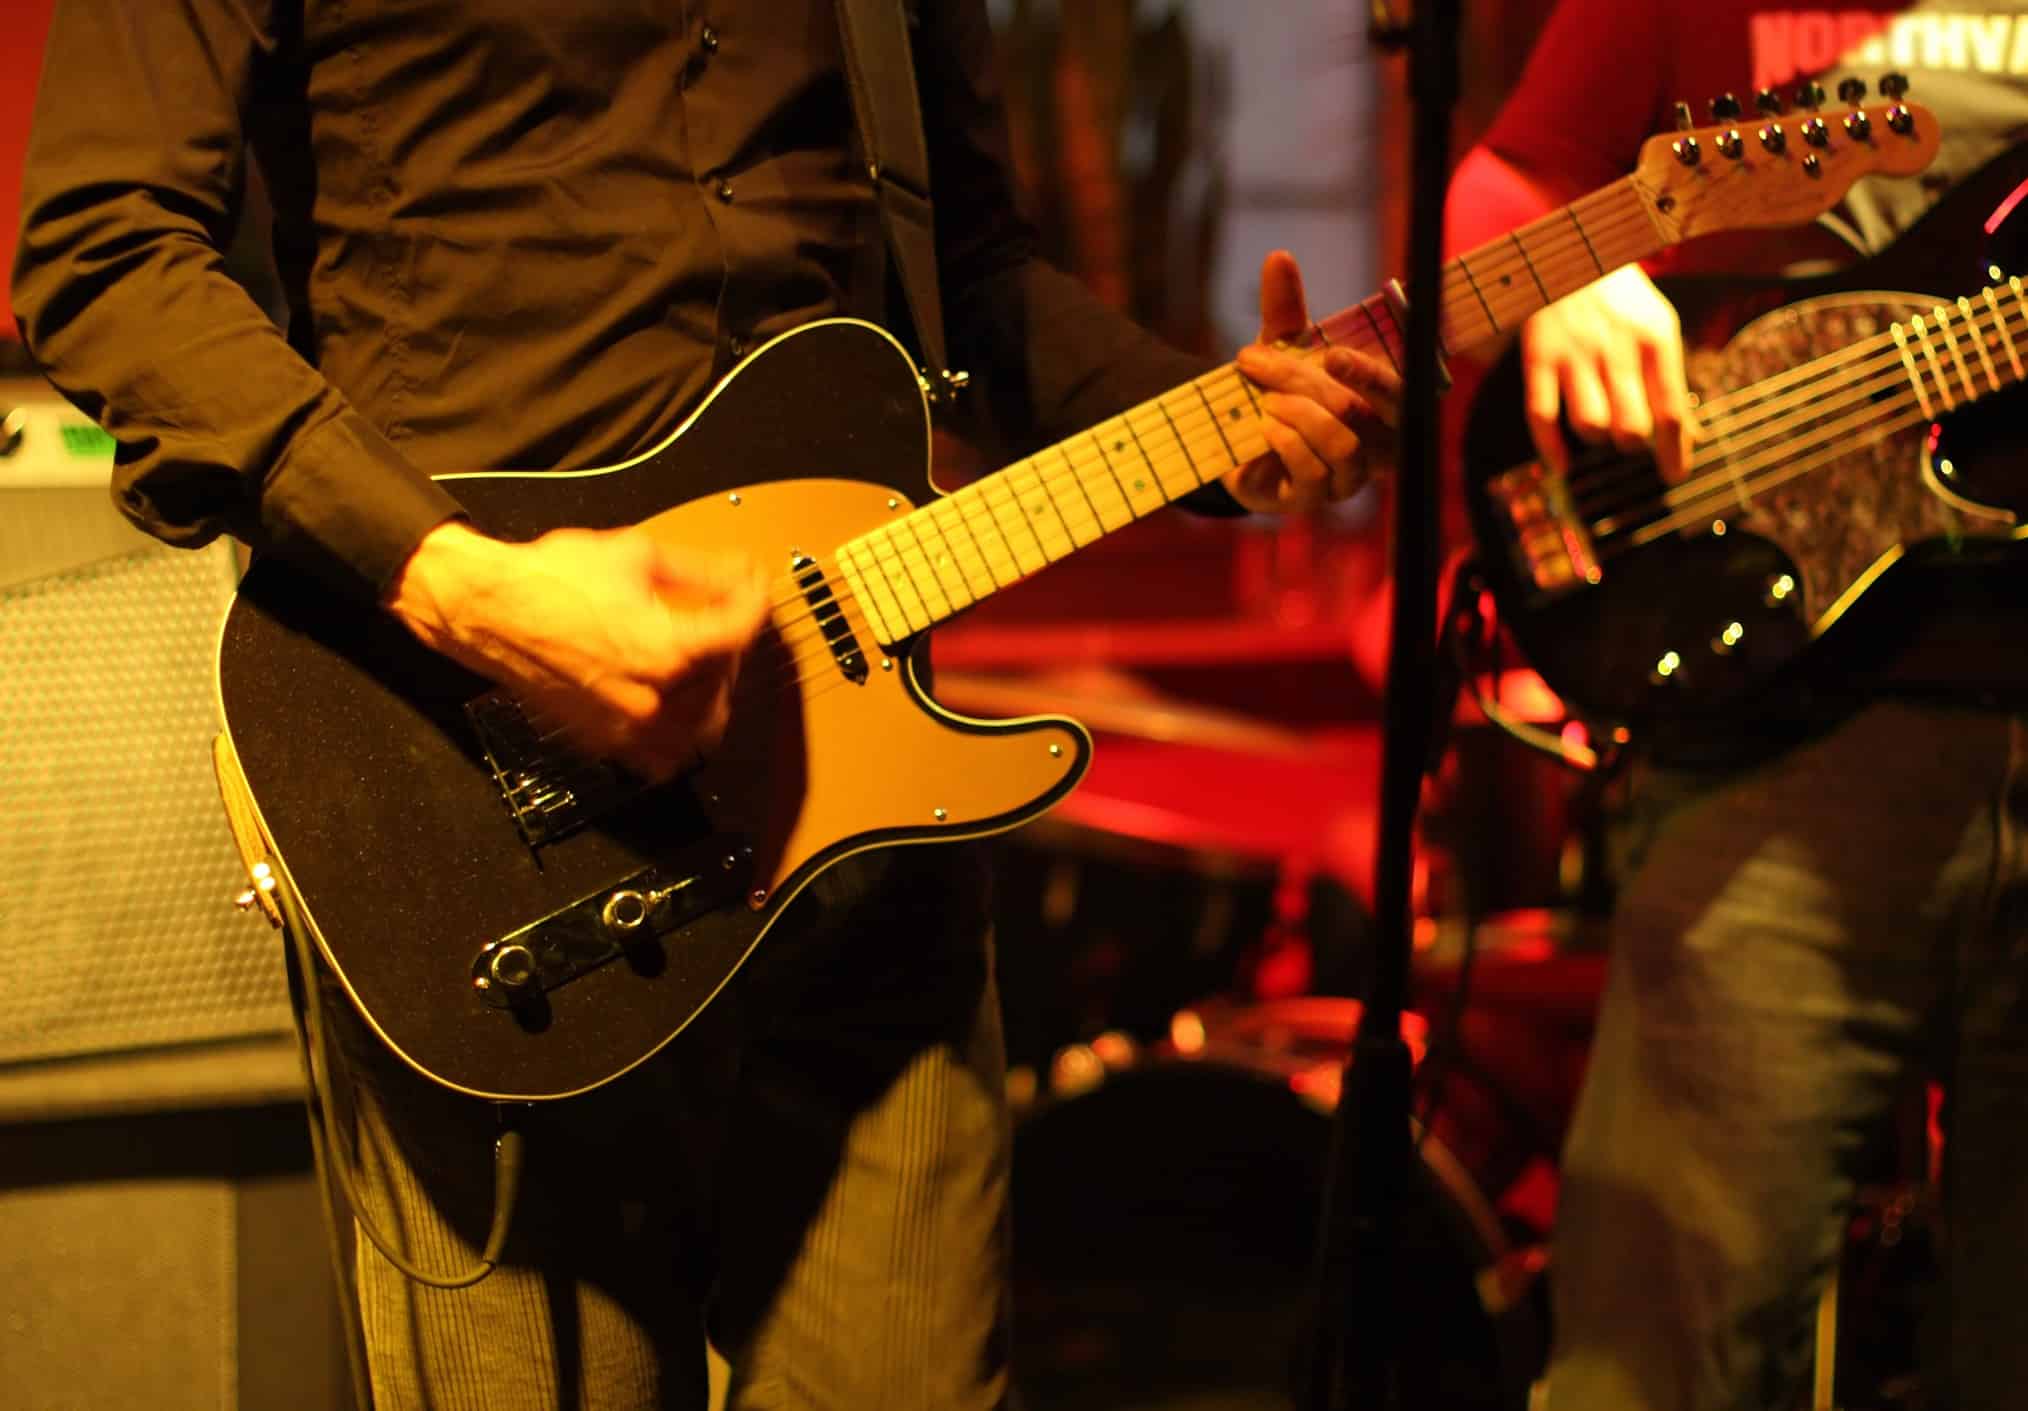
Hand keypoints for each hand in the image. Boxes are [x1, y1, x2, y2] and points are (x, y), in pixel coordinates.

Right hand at [386, 520, 771, 778]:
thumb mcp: (636, 555)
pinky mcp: (605, 739)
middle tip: (717, 620)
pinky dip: (678, 736)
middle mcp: (654, 695)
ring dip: (711, 694)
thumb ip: (700, 572)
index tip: (752, 591)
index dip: (753, 604)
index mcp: (668, 647)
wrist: (491, 611)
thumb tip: (740, 576)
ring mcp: (629, 725)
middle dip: (728, 646)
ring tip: (697, 664)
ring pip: (704, 727)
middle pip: (727, 679)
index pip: (740, 631)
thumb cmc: (551, 581)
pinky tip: (671, 706)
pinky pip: (662, 756)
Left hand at [1222, 250, 1400, 513]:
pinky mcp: (1315, 499)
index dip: (1372, 375)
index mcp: (1385, 404)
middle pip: (1365, 415)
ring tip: (1265, 402)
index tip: (1331, 354)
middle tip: (1260, 362)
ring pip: (1342, 445)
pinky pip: (1314, 474)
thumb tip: (1278, 256)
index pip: (1402, 392)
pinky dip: (1287, 444)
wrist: (1236, 445)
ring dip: (1297, 416)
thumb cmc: (1278, 393)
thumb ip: (1285, 309)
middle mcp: (1378, 444)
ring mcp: (1349, 477)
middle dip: (1311, 385)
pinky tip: (1265, 427)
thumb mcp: (1280, 348)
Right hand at [1519, 263, 1695, 482]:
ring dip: (1598, 436)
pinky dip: (1551, 448)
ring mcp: (1574, 354)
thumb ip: (1670, 377)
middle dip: (1634, 443)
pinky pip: (1542, 415)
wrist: (1569, 250)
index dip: (1676, 452)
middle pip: (1632, 427)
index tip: (1674, 476)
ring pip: (1590, 425)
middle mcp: (1615, 348)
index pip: (1671, 410)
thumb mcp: (1657, 324)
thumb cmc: (1620, 297)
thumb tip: (1688, 433)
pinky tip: (1561, 464)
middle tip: (1631, 436)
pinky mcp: (1538, 357)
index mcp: (1655, 338)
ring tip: (1600, 426)